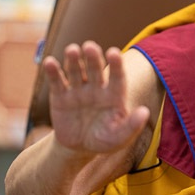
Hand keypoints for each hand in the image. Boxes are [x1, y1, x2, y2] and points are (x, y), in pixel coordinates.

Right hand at [43, 41, 149, 155]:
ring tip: (72, 49)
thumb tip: (144, 112)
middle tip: (90, 46)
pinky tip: (50, 62)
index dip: (116, 65)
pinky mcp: (60, 96)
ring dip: (73, 60)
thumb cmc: (105, 140)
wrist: (79, 148)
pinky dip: (53, 72)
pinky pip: (57, 82)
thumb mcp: (120, 137)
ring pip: (76, 71)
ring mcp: (78, 90)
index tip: (113, 53)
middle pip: (95, 69)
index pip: (117, 77)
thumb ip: (132, 125)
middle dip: (93, 58)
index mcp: (114, 95)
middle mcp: (97, 88)